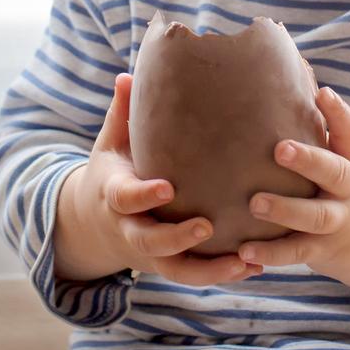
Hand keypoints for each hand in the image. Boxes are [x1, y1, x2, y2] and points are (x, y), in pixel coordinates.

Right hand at [56, 72, 262, 285]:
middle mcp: (131, 229)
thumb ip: (121, 113)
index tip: (167, 188)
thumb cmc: (113, 171)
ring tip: (245, 260)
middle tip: (207, 227)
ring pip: (176, 269)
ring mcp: (150, 252)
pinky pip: (194, 275)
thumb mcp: (110, 143)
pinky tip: (254, 267)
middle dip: (176, 238)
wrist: (95, 224)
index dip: (143, 196)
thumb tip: (127, 74)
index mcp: (115, 196)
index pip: (126, 198)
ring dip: (210, 270)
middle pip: (149, 241)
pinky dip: (222, 274)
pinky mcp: (169, 265)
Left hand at [235, 80, 349, 310]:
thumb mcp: (341, 153)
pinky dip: (271, 254)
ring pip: (314, 216)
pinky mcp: (322, 250)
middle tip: (279, 149)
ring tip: (255, 203)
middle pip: (334, 172)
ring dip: (285, 209)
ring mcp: (337, 221)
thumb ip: (318, 118)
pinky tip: (244, 252)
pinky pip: (296, 252)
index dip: (339, 113)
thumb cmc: (342, 181)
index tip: (323, 93)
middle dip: (309, 160)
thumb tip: (293, 57)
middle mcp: (348, 188)